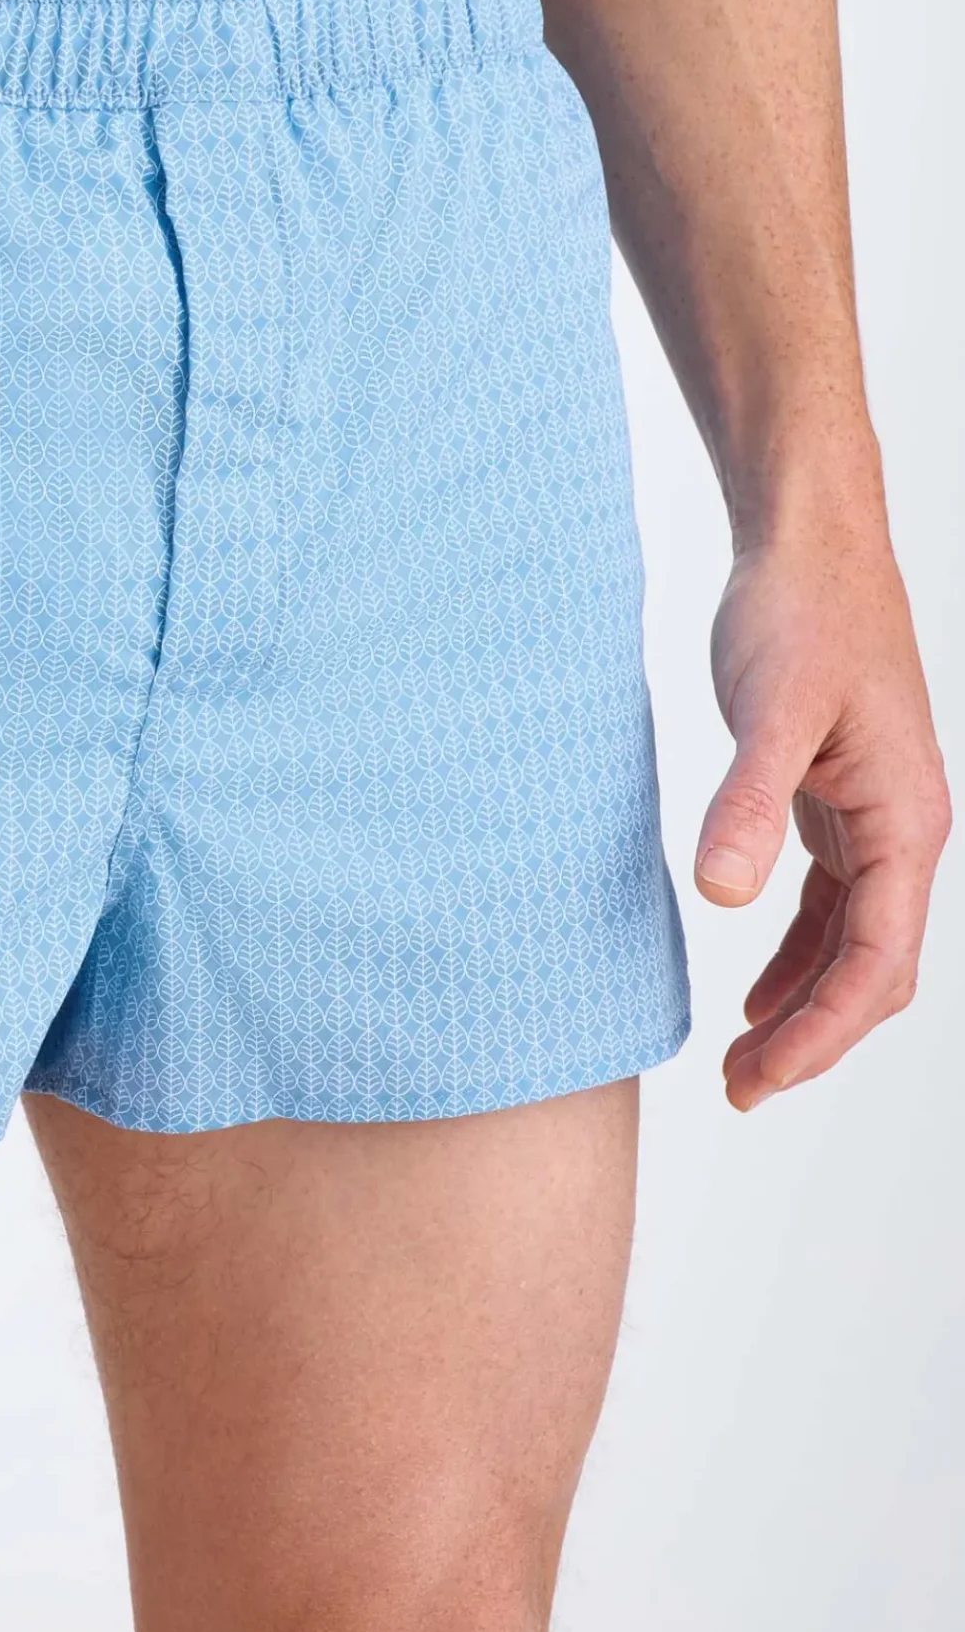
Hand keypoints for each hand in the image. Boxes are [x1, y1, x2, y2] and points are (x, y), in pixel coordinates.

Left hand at [694, 518, 949, 1109]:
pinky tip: (754, 984)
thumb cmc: (799, 613)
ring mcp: (874, 815)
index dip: (818, 1033)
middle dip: (812, 1038)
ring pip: (851, 942)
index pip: (876, 963)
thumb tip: (724, 895)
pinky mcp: (835, 795)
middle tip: (738, 1090)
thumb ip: (749, 800)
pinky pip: (830, 900)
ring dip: (803, 1004)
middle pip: (871, 971)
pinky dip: (796, 951)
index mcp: (908, 821)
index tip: (755, 1078)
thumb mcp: (769, 709)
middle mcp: (904, 829)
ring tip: (741, 1060)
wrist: (808, 541)